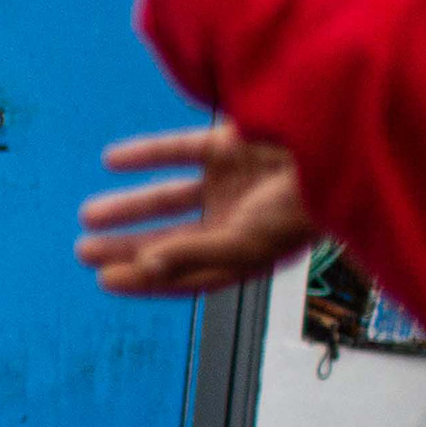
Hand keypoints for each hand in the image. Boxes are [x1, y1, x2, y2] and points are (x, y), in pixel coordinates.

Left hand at [76, 121, 315, 297]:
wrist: (342, 147)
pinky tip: (111, 160)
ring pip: (168, 198)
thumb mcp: (248, 240)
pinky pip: (179, 149)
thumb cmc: (305, 205)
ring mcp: (232, 183)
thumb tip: (145, 266)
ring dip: (128, 206)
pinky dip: (146, 154)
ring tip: (87, 217)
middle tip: (83, 251)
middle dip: (126, 247)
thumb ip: (194, 254)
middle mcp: (234, 221)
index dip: (144, 281)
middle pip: (169, 239)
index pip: (185, 275)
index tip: (103, 280)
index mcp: (243, 254)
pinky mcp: (230, 145)